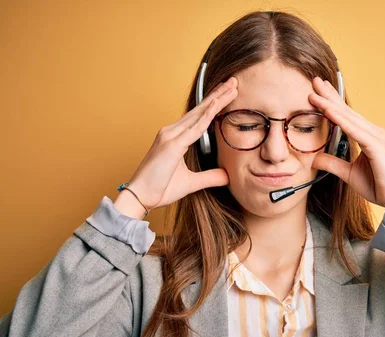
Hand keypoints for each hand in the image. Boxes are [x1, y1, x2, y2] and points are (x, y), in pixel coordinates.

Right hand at [123, 76, 238, 210]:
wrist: (140, 197)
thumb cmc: (159, 188)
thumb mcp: (191, 183)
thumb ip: (209, 177)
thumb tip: (227, 176)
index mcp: (175, 137)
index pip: (198, 117)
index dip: (213, 104)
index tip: (227, 93)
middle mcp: (171, 132)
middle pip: (200, 110)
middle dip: (218, 94)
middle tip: (234, 81)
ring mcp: (170, 136)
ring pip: (199, 114)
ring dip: (216, 99)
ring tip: (231, 86)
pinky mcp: (172, 145)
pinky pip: (194, 128)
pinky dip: (207, 115)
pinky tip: (218, 105)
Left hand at [308, 76, 384, 207]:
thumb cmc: (378, 185)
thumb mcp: (348, 174)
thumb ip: (333, 164)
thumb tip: (315, 158)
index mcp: (366, 136)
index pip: (345, 116)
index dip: (331, 103)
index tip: (316, 92)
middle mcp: (372, 132)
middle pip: (346, 110)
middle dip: (329, 95)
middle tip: (314, 80)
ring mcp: (375, 136)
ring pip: (348, 117)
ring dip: (330, 103)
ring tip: (315, 92)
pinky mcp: (376, 145)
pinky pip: (354, 130)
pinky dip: (340, 119)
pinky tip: (328, 110)